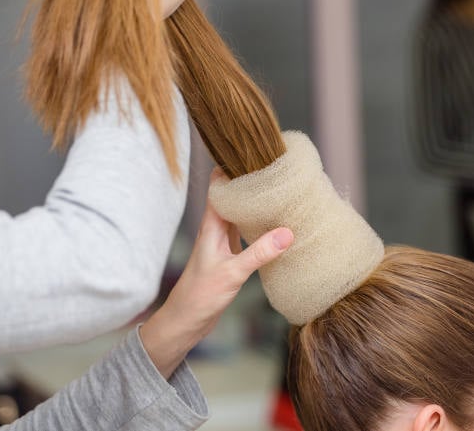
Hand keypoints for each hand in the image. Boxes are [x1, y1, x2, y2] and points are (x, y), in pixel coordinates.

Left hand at [139, 184, 293, 378]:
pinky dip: (258, 223)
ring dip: (255, 202)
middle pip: (231, 195)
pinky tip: (274, 225)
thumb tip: (287, 233)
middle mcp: (215, 228)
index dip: (233, 166)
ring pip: (239, 212)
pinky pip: (244, 230)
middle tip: (276, 168)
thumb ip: (259, 254)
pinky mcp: (229, 253)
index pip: (219, 185)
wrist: (185, 321)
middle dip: (250, 181)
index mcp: (211, 225)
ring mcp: (222, 240)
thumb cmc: (200, 296)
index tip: (254, 153)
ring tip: (279, 191)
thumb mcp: (233, 274)